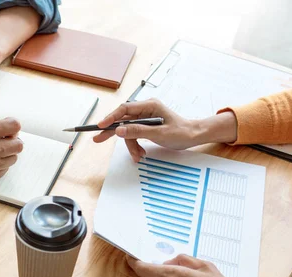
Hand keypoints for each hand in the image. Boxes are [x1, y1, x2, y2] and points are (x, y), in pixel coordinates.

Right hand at [93, 99, 237, 161]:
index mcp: (149, 106)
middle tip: (97, 139)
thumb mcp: (159, 134)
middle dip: (112, 132)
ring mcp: (145, 118)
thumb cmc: (181, 132)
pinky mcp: (145, 126)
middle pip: (122, 120)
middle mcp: (145, 110)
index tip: (101, 126)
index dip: (111, 118)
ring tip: (137, 156)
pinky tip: (140, 153)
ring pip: (128, 131)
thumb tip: (119, 131)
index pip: (124, 109)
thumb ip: (138, 131)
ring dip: (130, 145)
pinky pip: (134, 135)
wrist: (193, 136)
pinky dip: (135, 146)